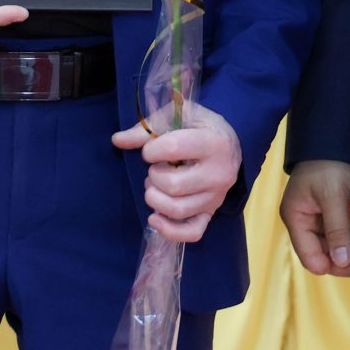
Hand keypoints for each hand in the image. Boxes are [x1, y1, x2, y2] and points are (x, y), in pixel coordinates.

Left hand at [113, 102, 242, 244]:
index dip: (151, 150)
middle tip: (154, 169)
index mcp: (213, 143)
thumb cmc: (201, 126)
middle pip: (173, 185)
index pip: (173, 148)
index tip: (151, 149)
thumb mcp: (179, 116)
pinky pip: (192, 233)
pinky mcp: (211, 213)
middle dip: (153, 177)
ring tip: (155, 187)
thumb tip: (118, 140)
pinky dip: (169, 231)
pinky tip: (154, 219)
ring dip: (155, 200)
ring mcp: (216, 197)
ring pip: (178, 210)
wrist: (231, 143)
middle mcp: (219, 174)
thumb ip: (149, 127)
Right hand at [279, 159, 349, 276]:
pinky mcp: (330, 215)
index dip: (335, 264)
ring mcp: (316, 220)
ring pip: (337, 247)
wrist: (338, 139)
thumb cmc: (330, 164)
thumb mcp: (334, 196)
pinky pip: (343, 235)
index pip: (312, 259)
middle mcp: (303, 223)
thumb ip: (337, 230)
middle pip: (326, 256)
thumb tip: (341, 263)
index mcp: (296, 219)